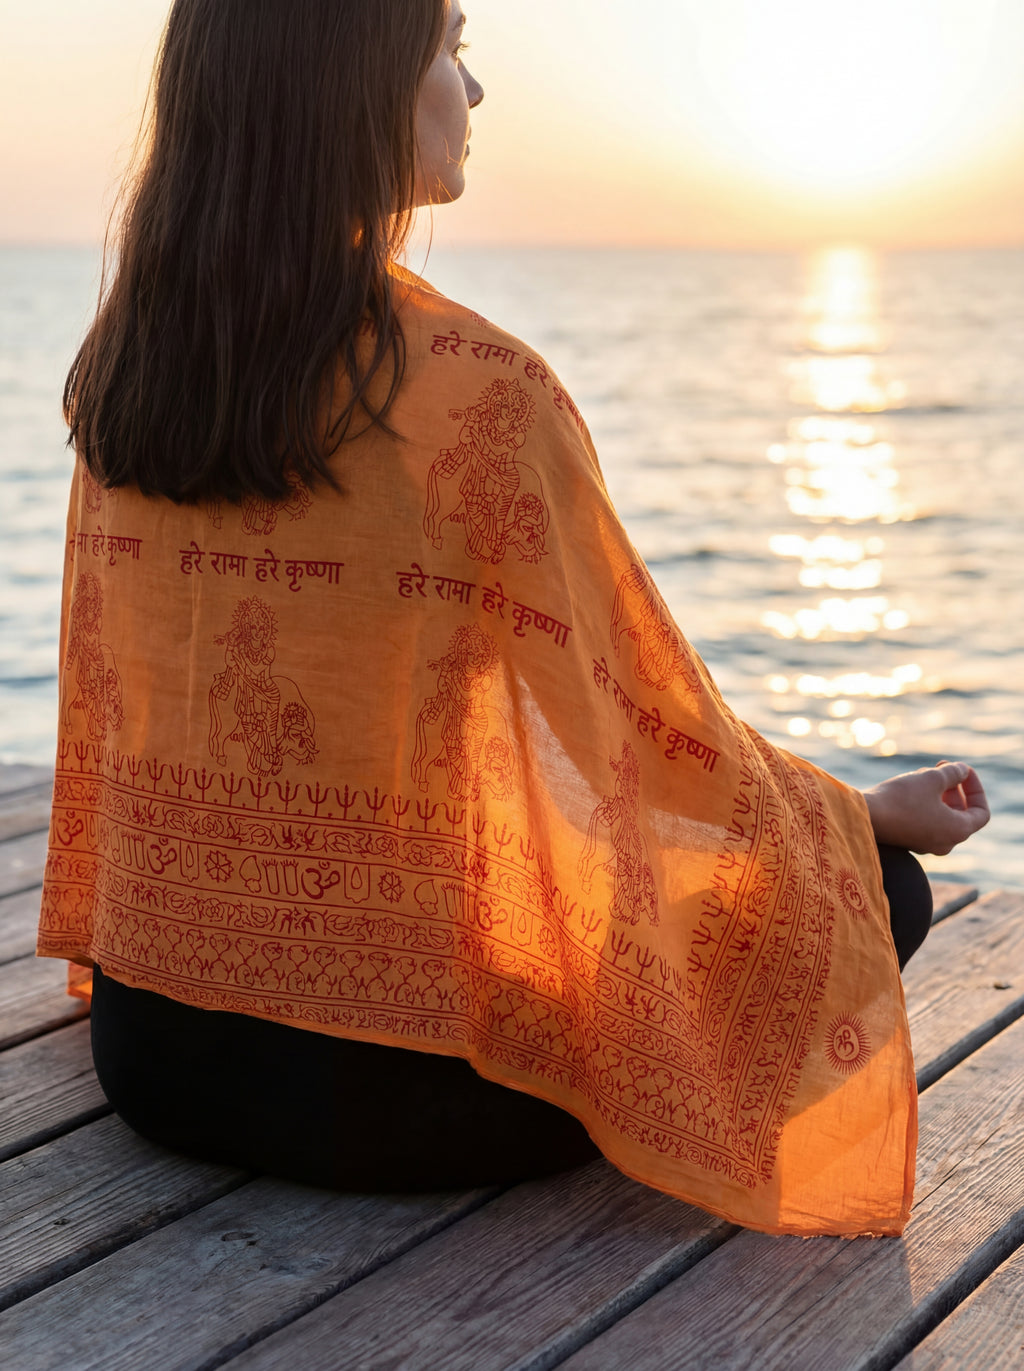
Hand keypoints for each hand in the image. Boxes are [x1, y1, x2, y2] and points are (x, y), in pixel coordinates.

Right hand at [862, 762, 989, 855]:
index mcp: (957, 831)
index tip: (964, 771)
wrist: (864, 816)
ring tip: (925, 772)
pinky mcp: (908, 839)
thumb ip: (953, 773)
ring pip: (942, 815)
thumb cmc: (901, 798)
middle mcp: (945, 842)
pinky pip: (927, 820)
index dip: (976, 788)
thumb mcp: (931, 778)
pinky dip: (926, 802)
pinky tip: (912, 785)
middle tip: (943, 766)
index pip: (981, 812)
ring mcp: (926, 843)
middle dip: (955, 787)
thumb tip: (961, 771)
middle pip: (961, 813)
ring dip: (939, 792)